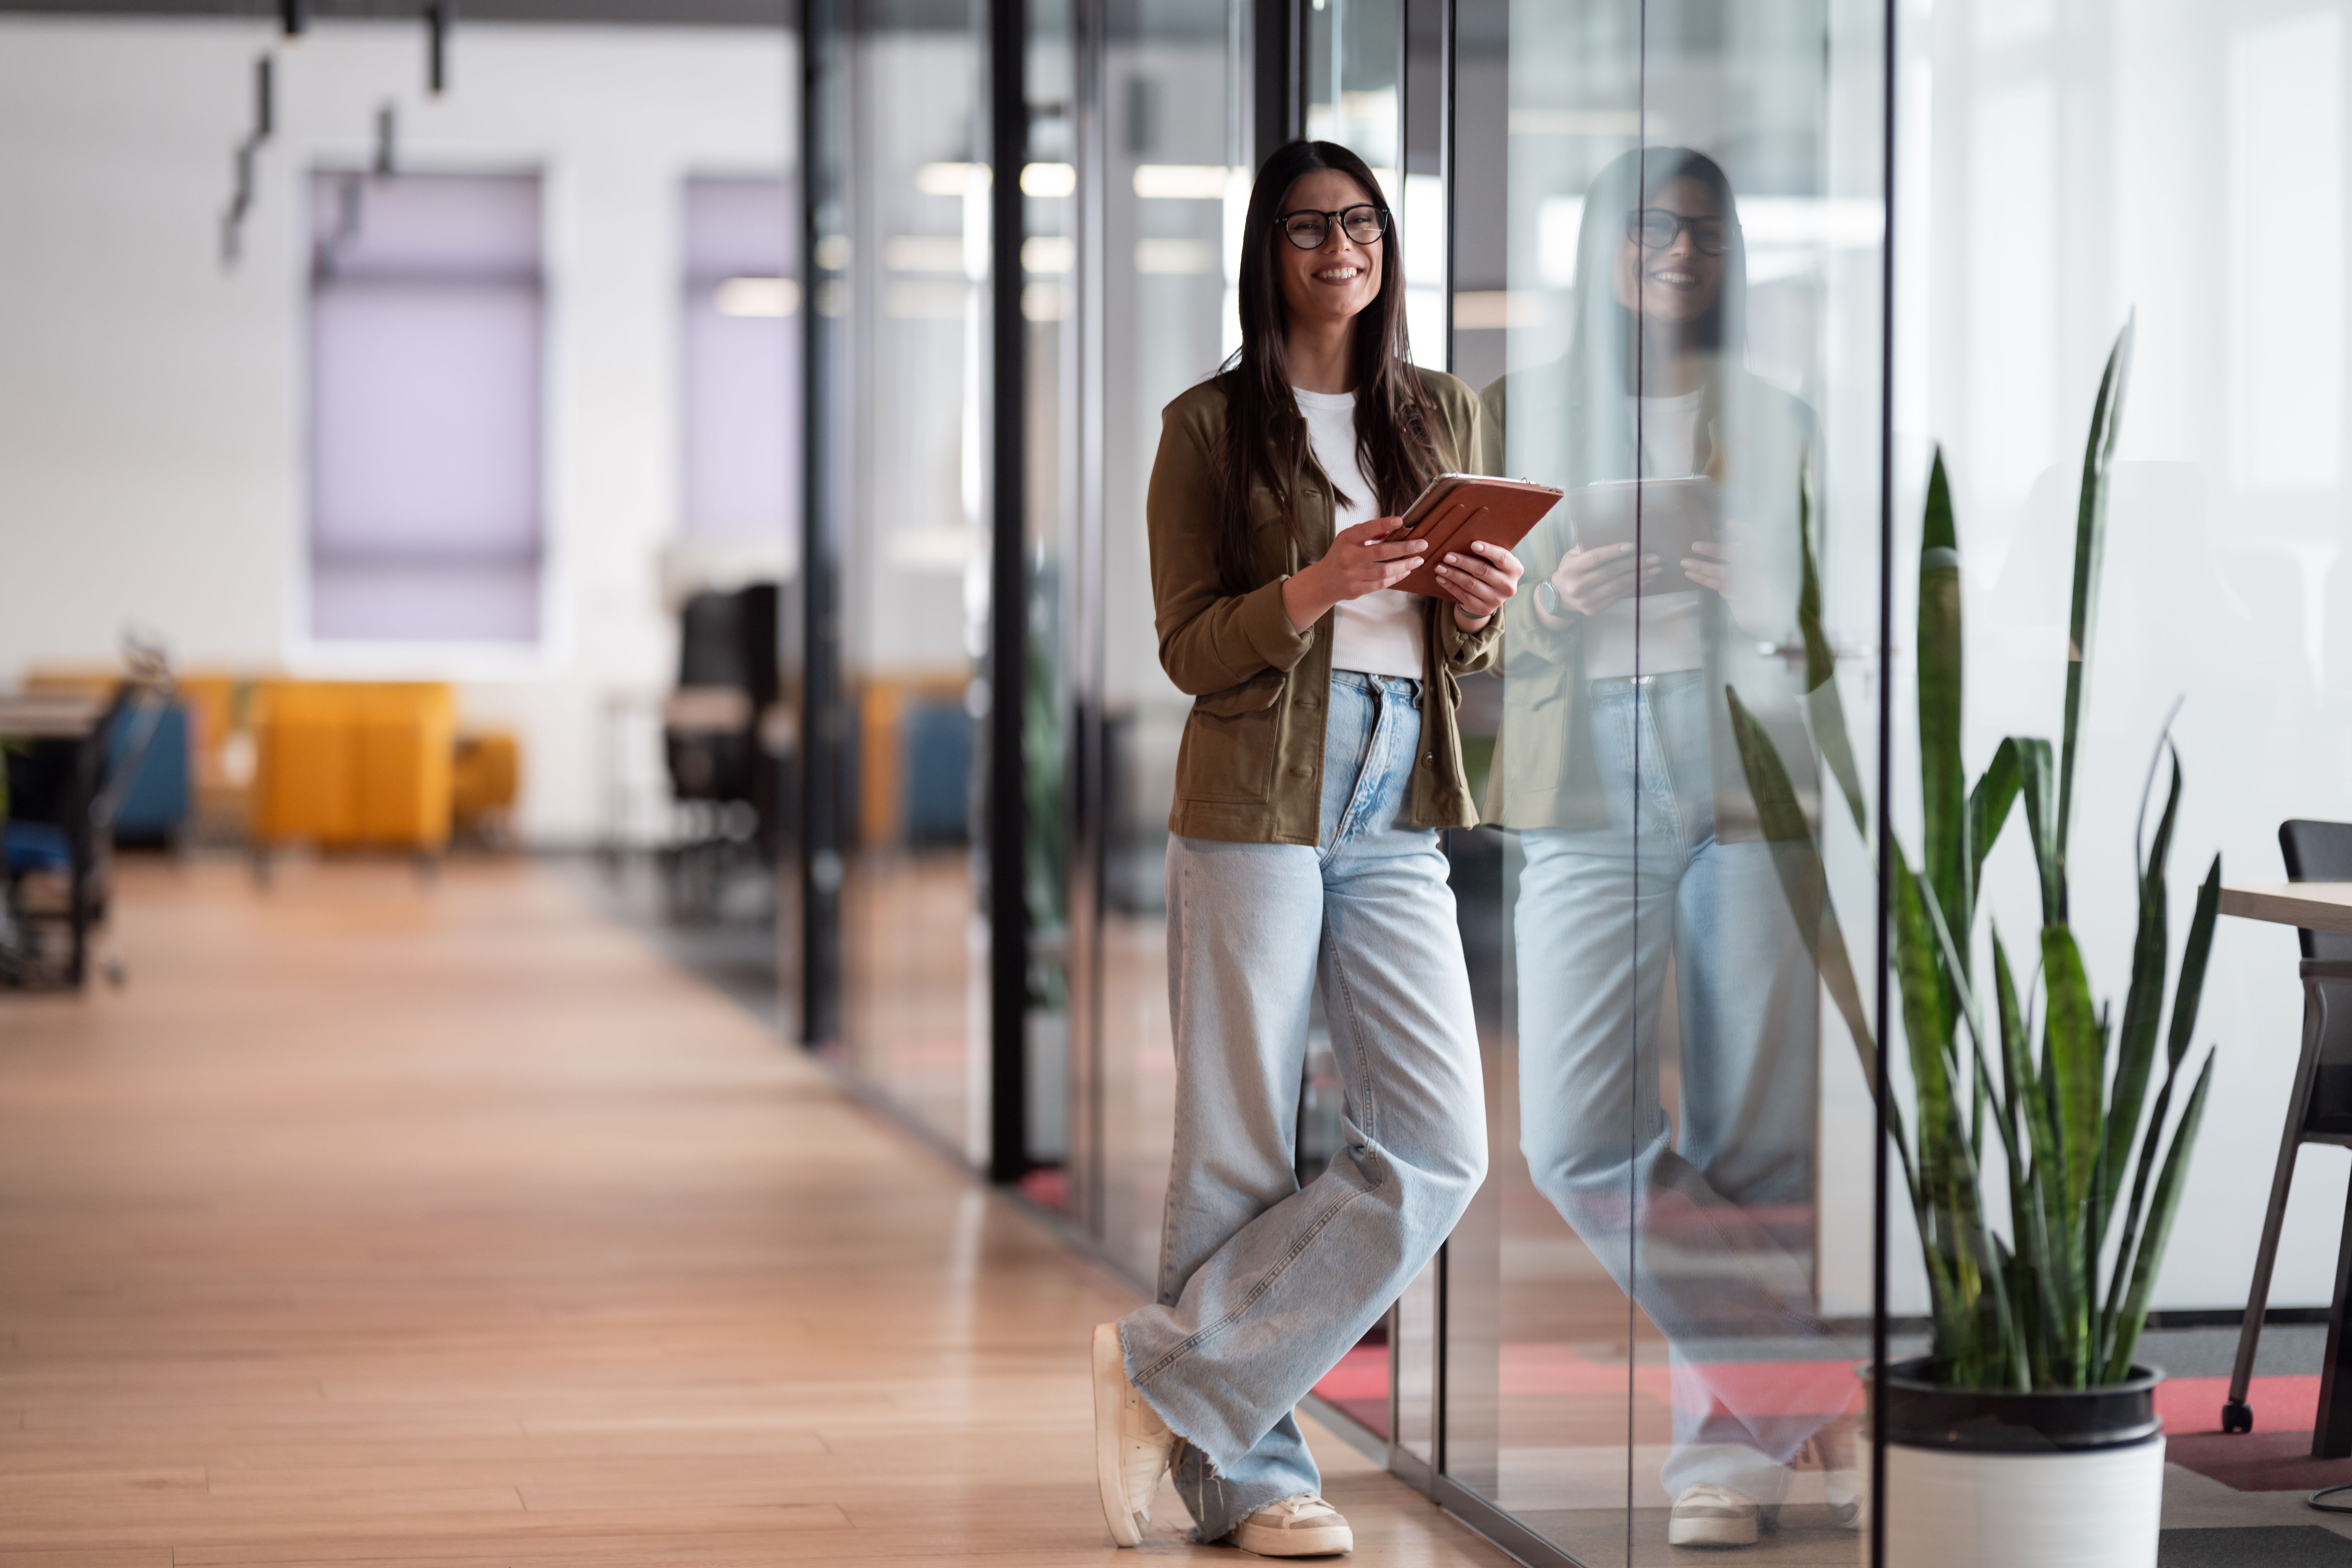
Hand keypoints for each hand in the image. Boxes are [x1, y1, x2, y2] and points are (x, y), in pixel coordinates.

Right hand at [1282, 517, 1426, 631]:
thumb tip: (1392, 528)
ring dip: (1404, 564)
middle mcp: (1348, 557)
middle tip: (1422, 544)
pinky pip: (1381, 584)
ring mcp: (1352, 575)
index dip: (1383, 524)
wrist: (1324, 581)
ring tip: (1418, 559)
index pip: (1366, 530)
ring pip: (1384, 571)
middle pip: (1380, 552)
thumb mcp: (1348, 539)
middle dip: (1404, 548)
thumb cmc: (1341, 555)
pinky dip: (1396, 577)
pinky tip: (1406, 570)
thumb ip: (1367, 533)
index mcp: (1346, 540)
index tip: (1400, 521)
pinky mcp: (1356, 590)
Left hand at [1435, 539, 1523, 629]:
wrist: (1491, 595)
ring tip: (1439, 567)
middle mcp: (1508, 586)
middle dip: (1463, 562)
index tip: (1473, 544)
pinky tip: (1441, 578)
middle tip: (1447, 556)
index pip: (1502, 558)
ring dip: (1453, 574)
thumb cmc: (1492, 569)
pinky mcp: (1484, 608)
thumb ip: (1488, 552)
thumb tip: (1464, 537)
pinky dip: (1451, 586)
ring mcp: (1497, 599)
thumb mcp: (1496, 561)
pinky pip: (1464, 596)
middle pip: (1483, 571)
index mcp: (1515, 569)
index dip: (1488, 550)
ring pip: (1471, 584)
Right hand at [1547, 542, 1657, 617]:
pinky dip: (1634, 587)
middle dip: (1635, 564)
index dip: (1614, 551)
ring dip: (1639, 577)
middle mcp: (1576, 586)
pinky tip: (1645, 580)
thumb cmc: (1571, 570)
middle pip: (1610, 573)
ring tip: (1655, 569)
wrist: (1560, 596)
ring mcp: (1585, 601)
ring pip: (1617, 586)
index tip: (1633, 546)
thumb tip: (1614, 534)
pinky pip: (1618, 597)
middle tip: (1654, 558)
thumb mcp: (1572, 555)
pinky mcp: (1594, 610)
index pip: (1595, 558)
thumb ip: (1588, 546)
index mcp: (1570, 569)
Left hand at [1679, 520, 1756, 611]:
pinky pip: (1721, 587)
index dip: (1743, 530)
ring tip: (1685, 563)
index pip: (1753, 538)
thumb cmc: (1746, 568)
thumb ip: (1731, 541)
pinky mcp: (1742, 595)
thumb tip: (1714, 531)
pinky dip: (1706, 581)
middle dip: (1713, 550)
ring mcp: (1751, 581)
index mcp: (1759, 552)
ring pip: (1724, 573)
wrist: (1758, 596)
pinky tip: (1693, 575)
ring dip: (1703, 569)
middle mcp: (1757, 565)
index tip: (1728, 523)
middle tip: (1694, 546)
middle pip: (1735, 555)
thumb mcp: (1742, 553)